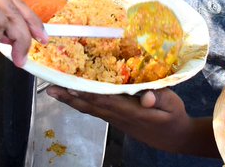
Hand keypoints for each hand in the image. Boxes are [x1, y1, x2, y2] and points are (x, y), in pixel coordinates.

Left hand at [46, 87, 210, 155]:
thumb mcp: (174, 105)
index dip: (89, 93)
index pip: (106, 101)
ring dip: (71, 100)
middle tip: (50, 88)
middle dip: (70, 97)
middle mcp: (120, 116)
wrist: (174, 138)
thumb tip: (147, 97)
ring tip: (54, 91)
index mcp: (132, 112)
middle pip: (91, 106)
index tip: (72, 85)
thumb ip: (162, 98)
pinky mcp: (117, 119)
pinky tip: (73, 96)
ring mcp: (116, 119)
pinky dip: (82, 103)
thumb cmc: (174, 118)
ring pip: (90, 109)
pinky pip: (95, 110)